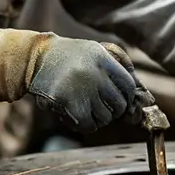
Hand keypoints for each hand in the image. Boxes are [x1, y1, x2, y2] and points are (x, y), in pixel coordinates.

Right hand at [0, 29, 152, 133]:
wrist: (35, 59)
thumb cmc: (69, 57)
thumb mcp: (95, 49)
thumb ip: (118, 61)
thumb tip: (139, 87)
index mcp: (103, 60)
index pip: (128, 85)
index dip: (127, 96)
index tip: (120, 100)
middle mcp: (96, 74)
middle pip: (119, 105)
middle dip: (113, 110)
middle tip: (102, 107)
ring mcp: (83, 90)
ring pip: (105, 118)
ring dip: (98, 117)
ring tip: (87, 108)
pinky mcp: (70, 104)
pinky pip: (88, 125)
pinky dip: (86, 124)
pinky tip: (78, 116)